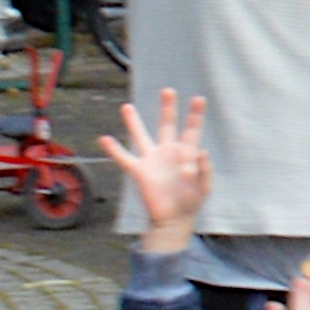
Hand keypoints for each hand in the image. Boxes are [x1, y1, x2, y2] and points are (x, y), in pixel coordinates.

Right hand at [94, 86, 211, 242]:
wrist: (174, 219)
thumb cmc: (191, 202)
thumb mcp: (204, 187)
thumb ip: (204, 170)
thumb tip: (201, 152)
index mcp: (186, 153)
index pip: (192, 130)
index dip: (195, 115)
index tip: (199, 98)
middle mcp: (168, 151)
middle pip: (167, 125)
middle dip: (168, 108)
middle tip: (167, 90)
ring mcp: (152, 160)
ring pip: (141, 136)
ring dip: (133, 122)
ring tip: (126, 106)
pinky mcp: (139, 171)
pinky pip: (124, 158)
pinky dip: (114, 149)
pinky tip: (104, 138)